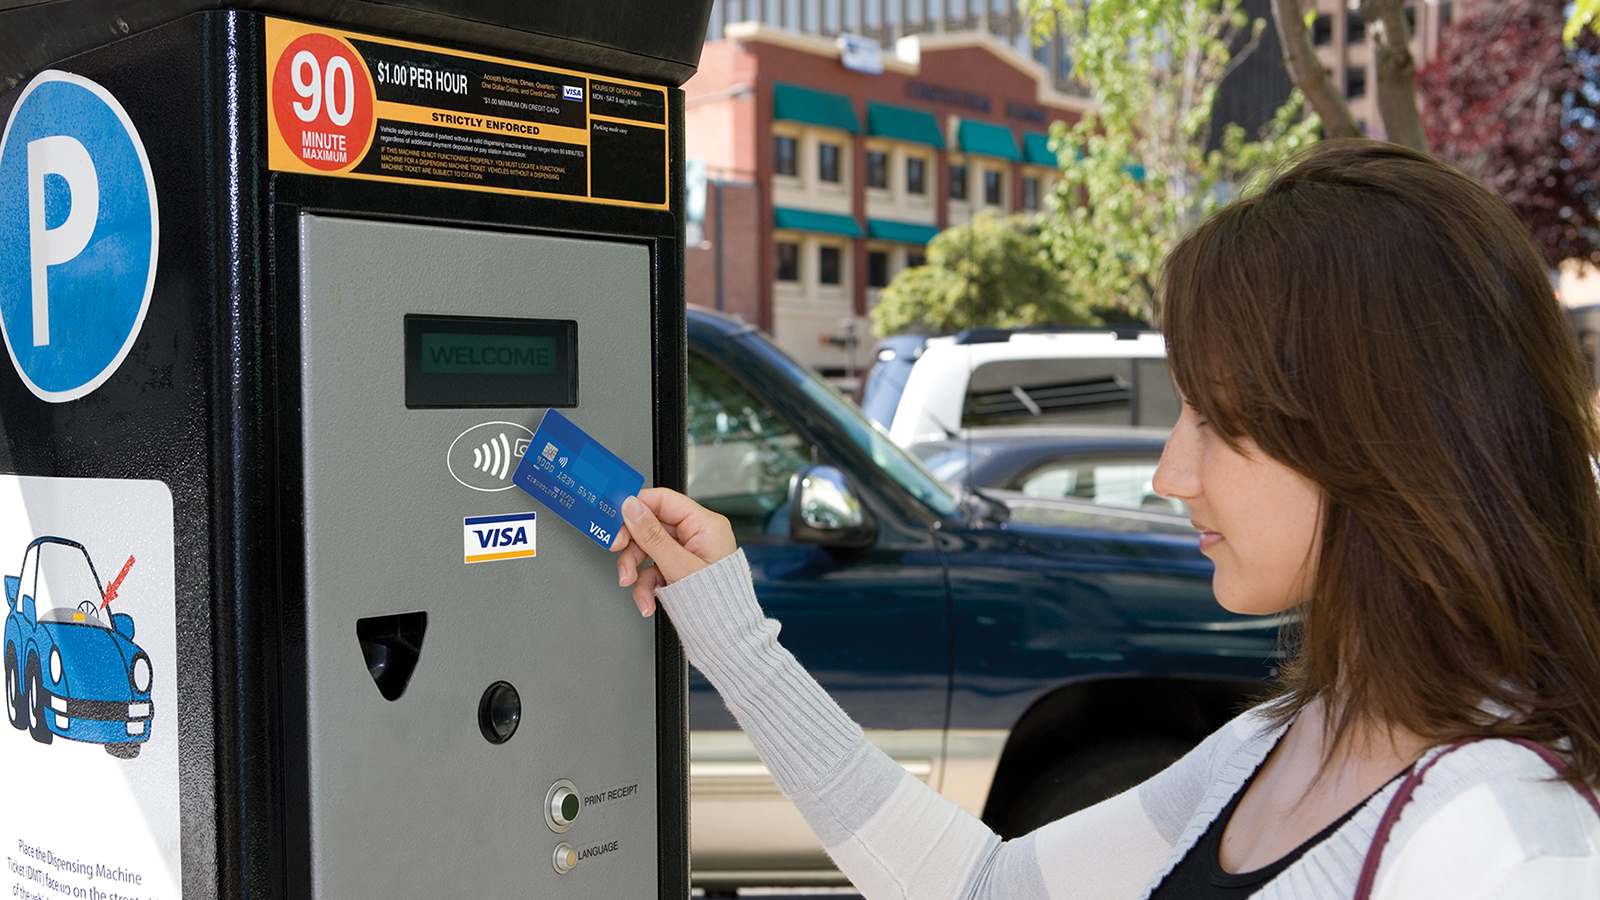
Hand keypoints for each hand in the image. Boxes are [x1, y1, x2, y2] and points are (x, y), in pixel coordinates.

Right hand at [612, 487, 736, 615]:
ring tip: (630, 583)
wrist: (724, 638)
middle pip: (651, 526)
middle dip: (632, 545)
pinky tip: (646, 601)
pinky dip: (645, 585)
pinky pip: (653, 569)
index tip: (615, 517)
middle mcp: (697, 535)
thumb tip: (632, 508)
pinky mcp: (678, 571)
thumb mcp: (678, 566)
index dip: (636, 506)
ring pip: (647, 550)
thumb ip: (652, 535)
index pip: (663, 500)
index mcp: (705, 525)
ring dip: (634, 569)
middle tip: (615, 548)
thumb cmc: (717, 604)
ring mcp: (687, 554)